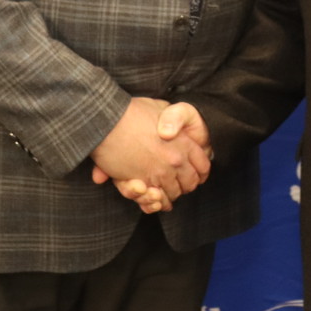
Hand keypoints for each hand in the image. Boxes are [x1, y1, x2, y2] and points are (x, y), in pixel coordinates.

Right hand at [89, 98, 211, 205]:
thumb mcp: (159, 107)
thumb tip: (169, 127)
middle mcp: (176, 159)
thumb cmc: (132, 111)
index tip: (194, 174)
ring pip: (174, 193)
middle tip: (179, 186)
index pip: (203, 165)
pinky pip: (156, 200)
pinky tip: (155, 199)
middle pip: (191, 182)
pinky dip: (156, 203)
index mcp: (184, 142)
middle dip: (185, 186)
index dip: (200, 171)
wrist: (108, 120)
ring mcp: (161, 172)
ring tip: (164, 195)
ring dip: (170, 196)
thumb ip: (169, 117)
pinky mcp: (143, 182)